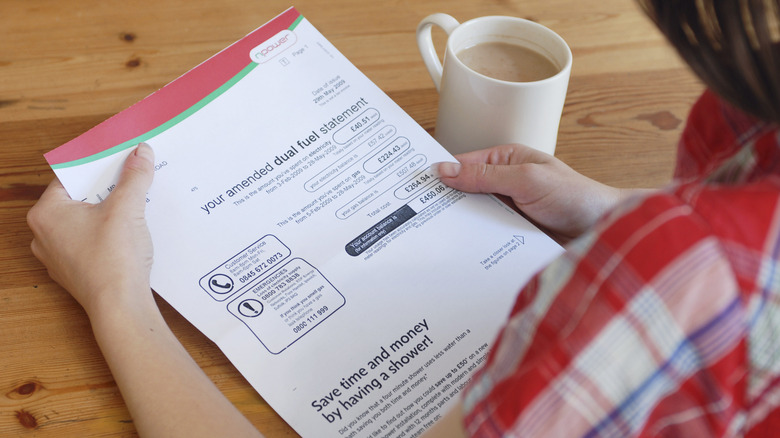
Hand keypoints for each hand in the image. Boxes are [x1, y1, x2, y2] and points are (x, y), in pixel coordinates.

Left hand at [28, 143, 155, 316]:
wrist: (120, 306)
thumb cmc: (112, 259)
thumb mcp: (126, 208)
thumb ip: (134, 177)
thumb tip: (141, 153)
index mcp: (46, 214)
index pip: (70, 178)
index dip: (96, 168)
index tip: (117, 161)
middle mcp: (43, 235)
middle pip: (78, 200)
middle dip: (105, 191)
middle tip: (129, 182)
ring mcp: (57, 257)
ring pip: (83, 223)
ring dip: (107, 215)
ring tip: (132, 209)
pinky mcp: (74, 272)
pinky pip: (89, 244)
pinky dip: (106, 237)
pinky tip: (127, 237)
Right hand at [433, 144, 625, 241]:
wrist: (605, 233)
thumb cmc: (576, 197)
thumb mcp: (527, 179)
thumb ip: (485, 176)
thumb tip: (446, 169)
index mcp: (506, 161)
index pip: (463, 164)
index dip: (440, 174)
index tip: (415, 186)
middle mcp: (504, 185)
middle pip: (464, 193)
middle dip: (445, 202)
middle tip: (416, 215)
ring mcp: (507, 212)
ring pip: (473, 217)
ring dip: (460, 225)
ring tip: (433, 235)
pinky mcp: (511, 235)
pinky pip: (486, 237)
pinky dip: (475, 242)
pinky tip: (460, 251)